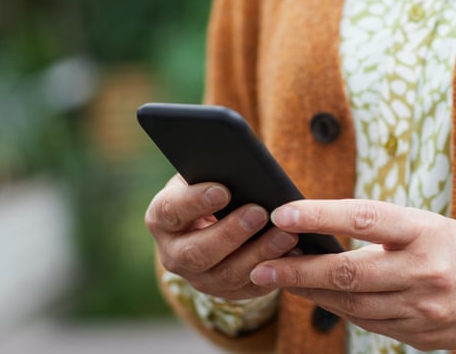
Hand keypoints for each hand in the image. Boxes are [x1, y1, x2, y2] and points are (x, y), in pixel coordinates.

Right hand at [144, 174, 297, 299]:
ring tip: (286, 234)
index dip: (194, 202)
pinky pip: (251, 288)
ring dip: (259, 254)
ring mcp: (198, 278)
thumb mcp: (202, 175)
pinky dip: (274, 272)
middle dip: (230, 233)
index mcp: (161, 218)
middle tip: (258, 212)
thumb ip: (213, 171)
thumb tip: (239, 162)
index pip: (171, 211)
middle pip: (197, 252)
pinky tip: (294, 254)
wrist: (211, 221)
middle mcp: (173, 253)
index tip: (223, 190)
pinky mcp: (226, 292)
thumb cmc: (207, 188)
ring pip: (226, 275)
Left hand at [249, 199, 455, 349]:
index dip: (319, 215)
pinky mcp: (419, 335)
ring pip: (351, 303)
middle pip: (349, 272)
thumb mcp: (424, 223)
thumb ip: (375, 228)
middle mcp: (424, 271)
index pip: (364, 219)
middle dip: (299, 271)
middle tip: (262, 265)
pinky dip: (335, 308)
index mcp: (425, 231)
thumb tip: (315, 228)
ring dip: (309, 292)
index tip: (282, 214)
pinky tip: (313, 296)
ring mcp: (422, 308)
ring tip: (278, 279)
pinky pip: (365, 322)